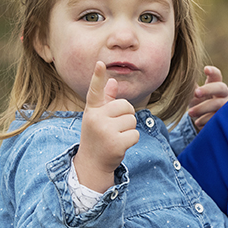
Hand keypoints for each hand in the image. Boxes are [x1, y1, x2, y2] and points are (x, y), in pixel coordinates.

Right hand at [73, 62, 140, 191]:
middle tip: (115, 128)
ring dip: (128, 130)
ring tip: (116, 137)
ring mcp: (105, 131)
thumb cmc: (97, 137)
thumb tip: (112, 81)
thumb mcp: (98, 118)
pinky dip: (131, 140)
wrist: (92, 164)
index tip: (100, 63)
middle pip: (126, 106)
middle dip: (126, 116)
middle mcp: (96, 118)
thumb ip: (106, 100)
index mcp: (92, 110)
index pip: (95, 91)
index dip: (98, 76)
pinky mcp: (115, 143)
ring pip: (132, 120)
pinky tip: (120, 145)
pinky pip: (135, 134)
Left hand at [188, 65, 227, 130]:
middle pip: (220, 88)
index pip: (217, 75)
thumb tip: (178, 73)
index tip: (205, 69)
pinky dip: (205, 120)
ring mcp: (226, 106)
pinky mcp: (225, 119)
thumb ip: (190, 85)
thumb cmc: (201, 102)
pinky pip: (216, 119)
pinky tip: (197, 123)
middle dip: (208, 89)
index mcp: (216, 84)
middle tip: (196, 92)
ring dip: (202, 108)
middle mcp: (224, 94)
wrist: (206, 120)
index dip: (213, 71)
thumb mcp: (195, 93)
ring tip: (189, 112)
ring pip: (218, 105)